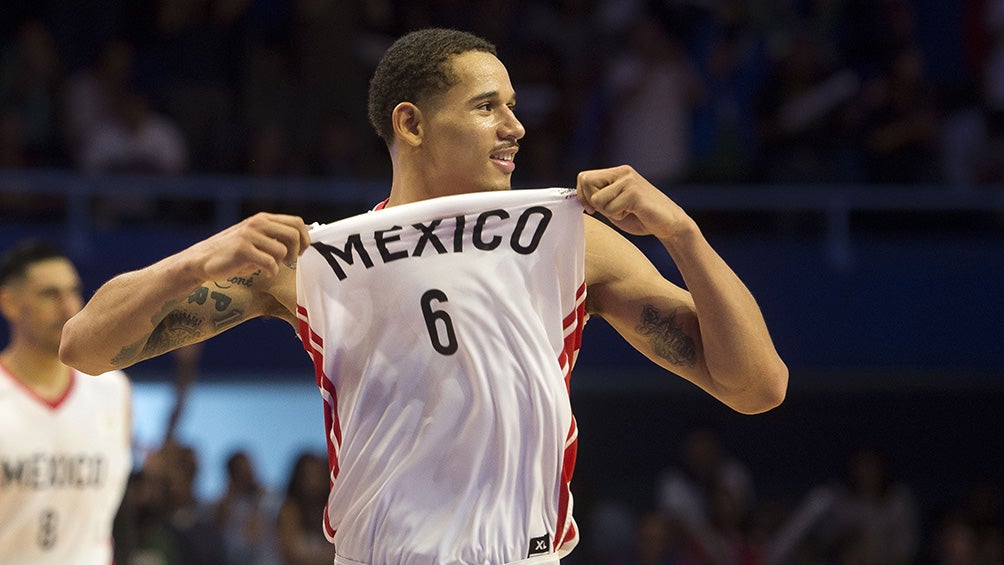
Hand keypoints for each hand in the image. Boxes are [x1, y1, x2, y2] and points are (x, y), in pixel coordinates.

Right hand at [189, 212, 310, 279]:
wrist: (202, 261)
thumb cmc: (234, 253)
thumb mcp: (257, 240)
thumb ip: (276, 237)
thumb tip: (306, 237)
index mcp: (263, 219)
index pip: (296, 222)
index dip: (305, 238)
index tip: (301, 251)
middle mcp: (257, 223)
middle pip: (294, 234)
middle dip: (297, 251)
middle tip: (290, 261)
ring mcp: (249, 235)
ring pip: (282, 250)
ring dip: (281, 263)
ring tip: (272, 267)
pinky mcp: (242, 249)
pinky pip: (270, 262)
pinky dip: (272, 271)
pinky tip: (267, 273)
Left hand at [575, 165, 688, 239]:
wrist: (669, 224)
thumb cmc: (640, 217)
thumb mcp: (614, 205)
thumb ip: (598, 199)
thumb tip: (576, 198)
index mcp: (617, 173)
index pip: (584, 177)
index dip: (583, 195)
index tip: (592, 208)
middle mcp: (622, 172)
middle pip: (586, 182)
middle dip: (593, 202)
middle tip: (612, 210)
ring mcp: (629, 181)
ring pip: (597, 199)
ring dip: (608, 212)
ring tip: (626, 211)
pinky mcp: (634, 192)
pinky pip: (610, 208)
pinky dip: (618, 216)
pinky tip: (633, 213)